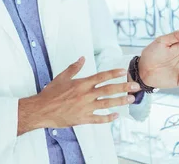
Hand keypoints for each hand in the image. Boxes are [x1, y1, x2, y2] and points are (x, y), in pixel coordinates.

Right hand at [18, 57, 139, 134]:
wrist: (42, 110)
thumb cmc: (51, 93)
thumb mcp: (62, 77)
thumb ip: (74, 68)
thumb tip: (83, 58)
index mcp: (81, 84)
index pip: (101, 77)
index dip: (113, 73)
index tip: (123, 71)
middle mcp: (86, 95)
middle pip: (108, 90)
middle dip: (123, 87)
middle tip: (136, 86)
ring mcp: (86, 107)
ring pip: (107, 104)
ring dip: (120, 101)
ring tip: (131, 99)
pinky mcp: (83, 118)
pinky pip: (99, 119)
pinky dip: (108, 118)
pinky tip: (116, 116)